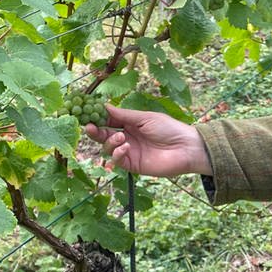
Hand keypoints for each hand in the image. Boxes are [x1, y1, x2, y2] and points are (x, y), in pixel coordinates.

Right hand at [83, 104, 211, 177]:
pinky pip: (117, 160)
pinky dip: (117, 153)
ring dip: (110, 142)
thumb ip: (123, 115)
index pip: (108, 120)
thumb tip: (102, 106)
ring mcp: (129, 151)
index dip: (97, 118)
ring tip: (121, 138)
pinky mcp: (132, 165)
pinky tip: (126, 147)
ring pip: (107, 148)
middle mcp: (126, 137)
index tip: (86, 114)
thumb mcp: (144, 118)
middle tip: (88, 127)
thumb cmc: (169, 128)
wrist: (186, 148)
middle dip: (95, 131)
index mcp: (129, 123)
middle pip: (103, 135)